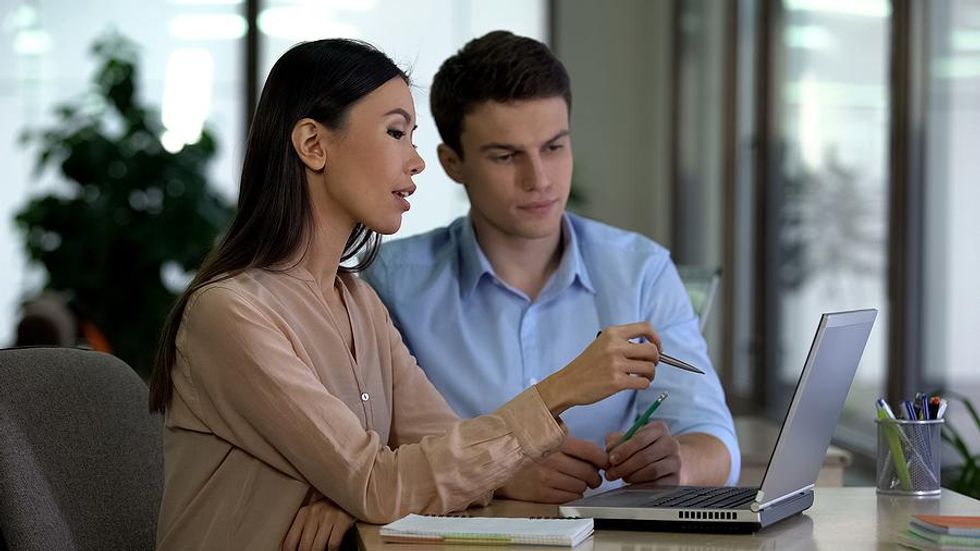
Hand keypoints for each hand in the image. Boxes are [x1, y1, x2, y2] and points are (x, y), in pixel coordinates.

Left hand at [282, 496, 355, 550]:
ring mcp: (328, 517)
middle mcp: (314, 513)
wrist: (350, 492)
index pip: (290, 541)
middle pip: (304, 546)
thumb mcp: (313, 512)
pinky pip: (333, 544)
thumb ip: (303, 526)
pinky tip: (332, 550)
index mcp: (303, 513)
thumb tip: (292, 546)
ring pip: (317, 547)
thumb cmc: (330, 506)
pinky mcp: (342, 521)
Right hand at [497, 436, 607, 502]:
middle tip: (593, 477)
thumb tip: (596, 452)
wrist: (498, 462)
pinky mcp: (541, 493)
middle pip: (588, 472)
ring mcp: (547, 478)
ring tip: (577, 482)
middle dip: (594, 476)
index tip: (603, 462)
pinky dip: (574, 494)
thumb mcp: (545, 435)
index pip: (590, 451)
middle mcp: (553, 459)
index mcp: (556, 441)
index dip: (602, 459)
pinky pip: (570, 497)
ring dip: (583, 486)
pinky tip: (568, 489)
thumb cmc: (526, 449)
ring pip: (581, 486)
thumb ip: (567, 439)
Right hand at [536, 322, 660, 414]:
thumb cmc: (586, 366)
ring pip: (650, 368)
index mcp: (612, 333)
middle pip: (652, 350)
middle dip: (656, 360)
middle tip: (649, 366)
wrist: (568, 383)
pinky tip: (636, 384)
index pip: (645, 328)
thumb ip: (622, 342)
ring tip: (642, 377)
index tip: (658, 347)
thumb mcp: (601, 344)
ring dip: (651, 375)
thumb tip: (650, 348)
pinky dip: (644, 384)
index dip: (657, 338)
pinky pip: (643, 382)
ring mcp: (616, 364)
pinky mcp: (616, 382)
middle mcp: (614, 346)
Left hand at [604, 421, 680, 484]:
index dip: (623, 450)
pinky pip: (657, 484)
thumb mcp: (631, 438)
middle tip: (611, 473)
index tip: (611, 459)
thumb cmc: (644, 448)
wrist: (668, 461)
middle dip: (624, 466)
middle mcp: (671, 443)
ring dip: (632, 476)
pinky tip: (632, 484)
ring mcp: (675, 461)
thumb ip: (617, 440)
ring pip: (651, 471)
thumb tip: (609, 449)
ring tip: (622, 477)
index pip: (640, 439)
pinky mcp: (676, 478)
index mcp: (659, 429)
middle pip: (645, 456)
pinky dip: (641, 485)